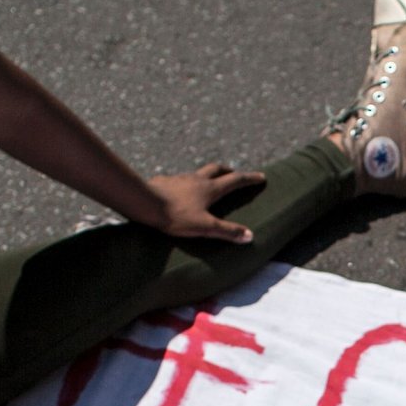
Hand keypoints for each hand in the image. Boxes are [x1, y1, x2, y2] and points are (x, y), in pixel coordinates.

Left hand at [146, 162, 265, 241]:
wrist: (145, 203)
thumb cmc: (176, 216)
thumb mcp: (205, 227)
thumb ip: (227, 231)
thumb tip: (250, 236)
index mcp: (210, 188)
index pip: (235, 180)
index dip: (249, 179)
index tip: (261, 177)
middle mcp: (197, 179)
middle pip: (217, 169)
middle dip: (229, 170)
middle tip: (235, 173)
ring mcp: (180, 178)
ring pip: (198, 172)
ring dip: (208, 175)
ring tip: (209, 182)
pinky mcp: (166, 182)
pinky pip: (180, 180)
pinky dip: (187, 183)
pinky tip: (182, 191)